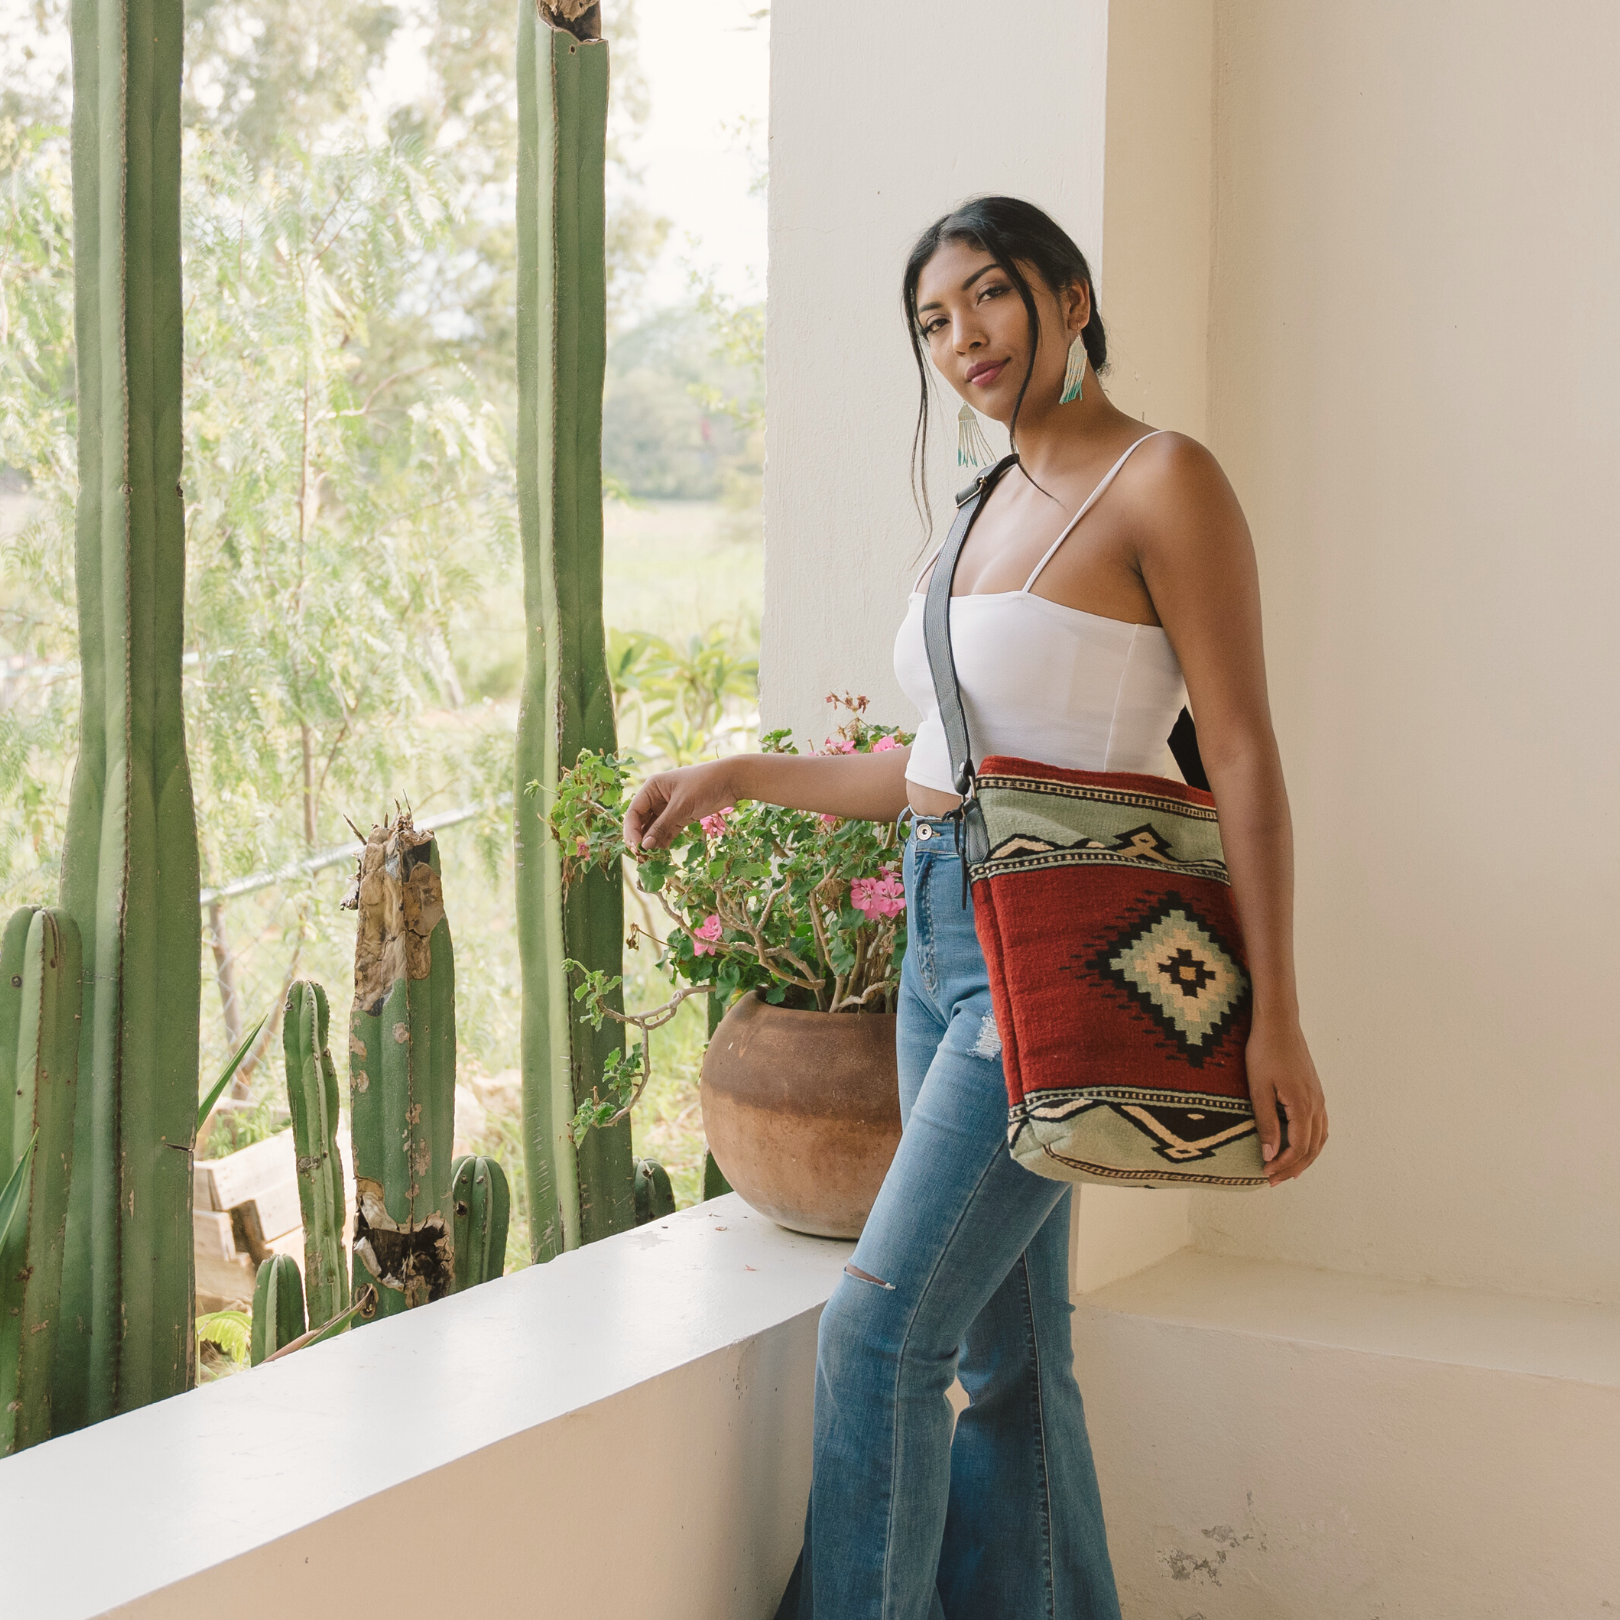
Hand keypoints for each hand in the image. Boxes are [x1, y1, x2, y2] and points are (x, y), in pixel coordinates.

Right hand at [625, 759, 736, 851]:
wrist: (732, 780)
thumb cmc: (705, 785)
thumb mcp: (681, 806)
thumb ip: (662, 826)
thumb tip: (644, 846)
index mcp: (652, 788)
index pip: (634, 812)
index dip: (631, 831)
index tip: (637, 848)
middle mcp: (657, 797)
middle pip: (641, 822)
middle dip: (640, 840)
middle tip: (642, 858)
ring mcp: (669, 808)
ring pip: (653, 829)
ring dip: (651, 843)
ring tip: (650, 860)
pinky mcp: (681, 816)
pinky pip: (667, 831)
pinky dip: (663, 842)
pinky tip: (662, 853)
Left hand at [1245, 1018, 1326, 1186]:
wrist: (1279, 1023)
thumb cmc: (1264, 1052)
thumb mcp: (1259, 1087)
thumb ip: (1266, 1122)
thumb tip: (1269, 1154)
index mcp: (1303, 1105)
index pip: (1298, 1147)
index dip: (1283, 1164)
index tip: (1265, 1174)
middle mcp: (1317, 1104)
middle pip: (1312, 1148)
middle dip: (1294, 1167)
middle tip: (1273, 1180)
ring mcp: (1319, 1097)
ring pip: (1320, 1138)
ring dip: (1305, 1158)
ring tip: (1287, 1170)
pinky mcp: (1315, 1091)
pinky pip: (1320, 1125)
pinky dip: (1312, 1142)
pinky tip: (1299, 1145)